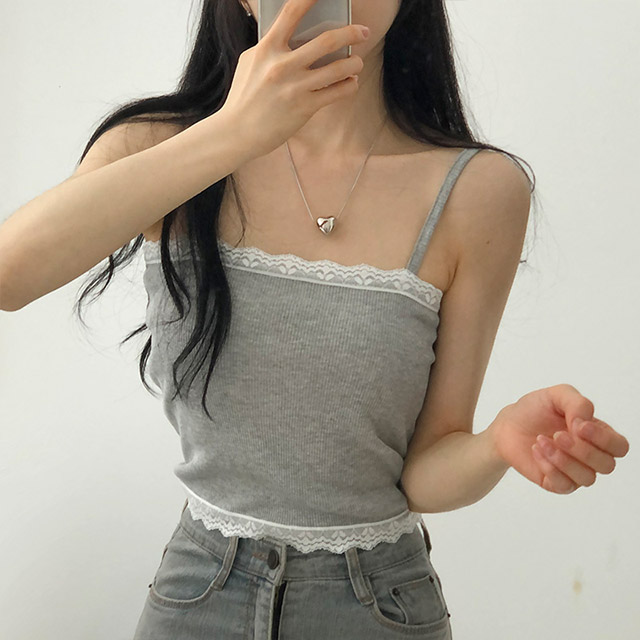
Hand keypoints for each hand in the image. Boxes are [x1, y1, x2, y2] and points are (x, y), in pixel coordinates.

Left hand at [490, 384, 629, 493]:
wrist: (508, 425)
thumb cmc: (535, 410)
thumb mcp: (557, 395)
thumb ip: (578, 403)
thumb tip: (586, 422)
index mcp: (597, 434)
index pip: (619, 446)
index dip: (603, 439)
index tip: (578, 425)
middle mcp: (591, 455)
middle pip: (607, 465)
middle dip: (582, 450)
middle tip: (558, 435)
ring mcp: (575, 471)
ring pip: (587, 478)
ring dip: (563, 459)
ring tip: (541, 441)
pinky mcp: (557, 483)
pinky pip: (564, 485)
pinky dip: (549, 467)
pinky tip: (536, 451)